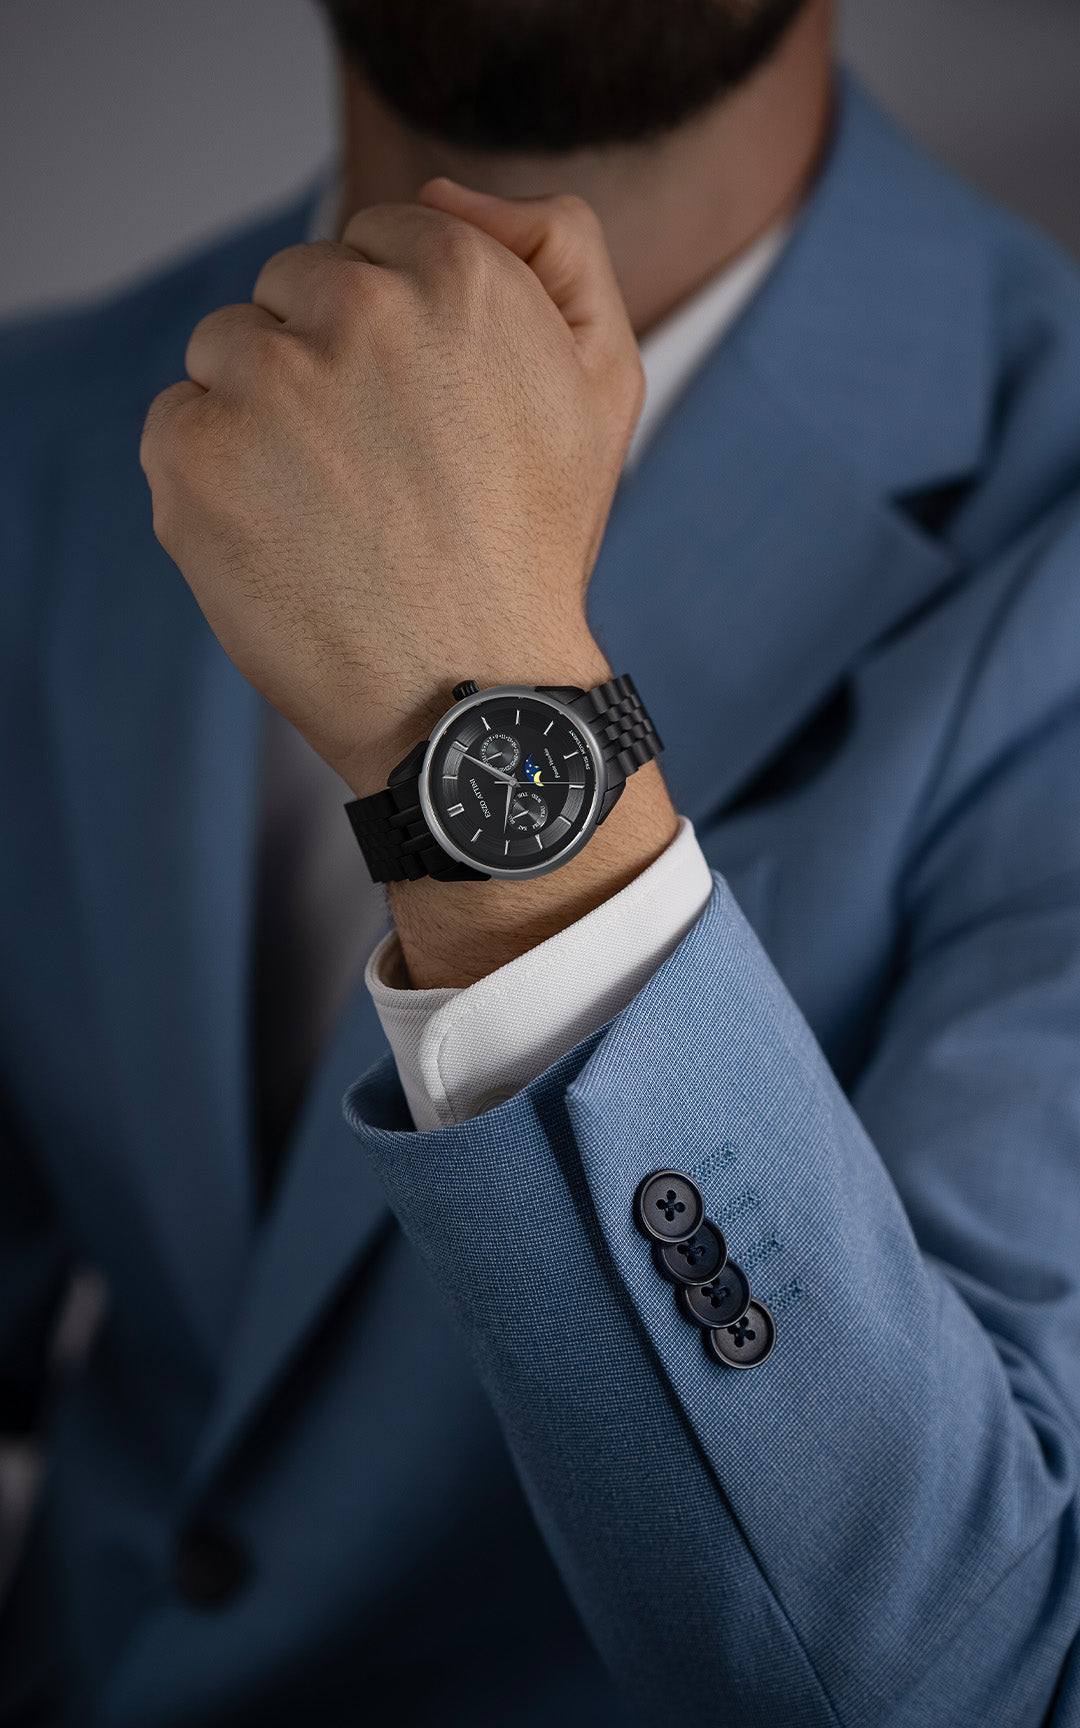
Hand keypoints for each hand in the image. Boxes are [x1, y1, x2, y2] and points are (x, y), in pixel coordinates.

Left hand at [140, 179, 644, 794]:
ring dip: (263, 409)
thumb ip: (553, 243)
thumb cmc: (534, 542)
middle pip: (294, 284)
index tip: (419, 409)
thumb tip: (437, 189)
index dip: (395, 326)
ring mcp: (266, 384)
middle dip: (326, 357)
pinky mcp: (194, 457)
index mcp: (456, 273)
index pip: (374, 238)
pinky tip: (280, 533)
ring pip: (228, 346)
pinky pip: (178, 420)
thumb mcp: (604, 377)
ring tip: (331, 505)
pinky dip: (214, 473)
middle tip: (380, 467)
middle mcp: (357, 310)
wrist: (470, 691)